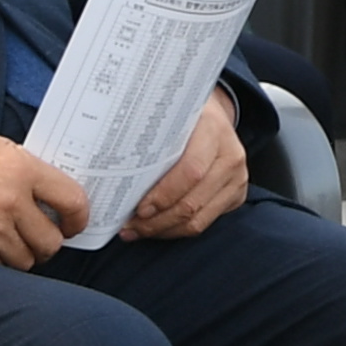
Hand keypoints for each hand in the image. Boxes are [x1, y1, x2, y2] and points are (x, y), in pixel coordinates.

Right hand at [0, 129, 88, 267]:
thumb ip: (31, 172)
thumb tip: (58, 197)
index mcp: (23, 170)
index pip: (74, 202)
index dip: (78, 220)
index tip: (72, 225)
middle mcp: (10, 200)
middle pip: (51, 242)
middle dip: (46, 244)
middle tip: (34, 237)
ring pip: (26, 261)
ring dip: (19, 254)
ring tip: (3, 239)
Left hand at [125, 91, 249, 240]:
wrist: (215, 117)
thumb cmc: (183, 118)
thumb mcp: (169, 115)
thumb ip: (148, 135)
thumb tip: (108, 162)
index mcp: (213, 130)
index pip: (191, 171)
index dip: (163, 195)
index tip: (138, 208)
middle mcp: (231, 155)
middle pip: (192, 202)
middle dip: (157, 221)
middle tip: (129, 226)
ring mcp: (237, 178)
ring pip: (198, 219)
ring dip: (163, 230)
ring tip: (137, 230)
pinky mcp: (237, 195)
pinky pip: (205, 223)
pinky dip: (177, 230)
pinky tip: (157, 228)